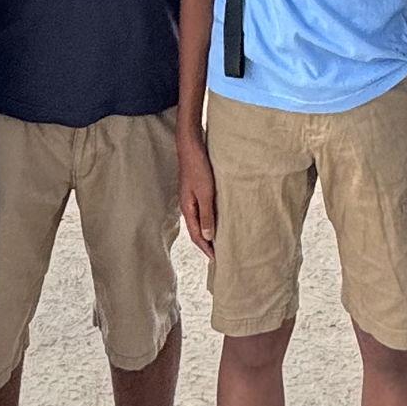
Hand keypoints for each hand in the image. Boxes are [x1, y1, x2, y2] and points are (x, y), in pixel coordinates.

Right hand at [177, 129, 216, 258]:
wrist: (190, 146)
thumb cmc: (198, 168)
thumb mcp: (205, 193)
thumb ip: (207, 214)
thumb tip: (209, 236)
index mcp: (187, 209)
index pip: (197, 235)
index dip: (206, 248)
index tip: (217, 259)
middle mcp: (187, 206)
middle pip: (197, 230)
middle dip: (206, 243)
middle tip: (219, 254)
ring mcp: (190, 198)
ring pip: (200, 220)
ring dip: (208, 230)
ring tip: (219, 239)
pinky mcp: (196, 190)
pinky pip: (202, 210)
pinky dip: (209, 218)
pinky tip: (217, 217)